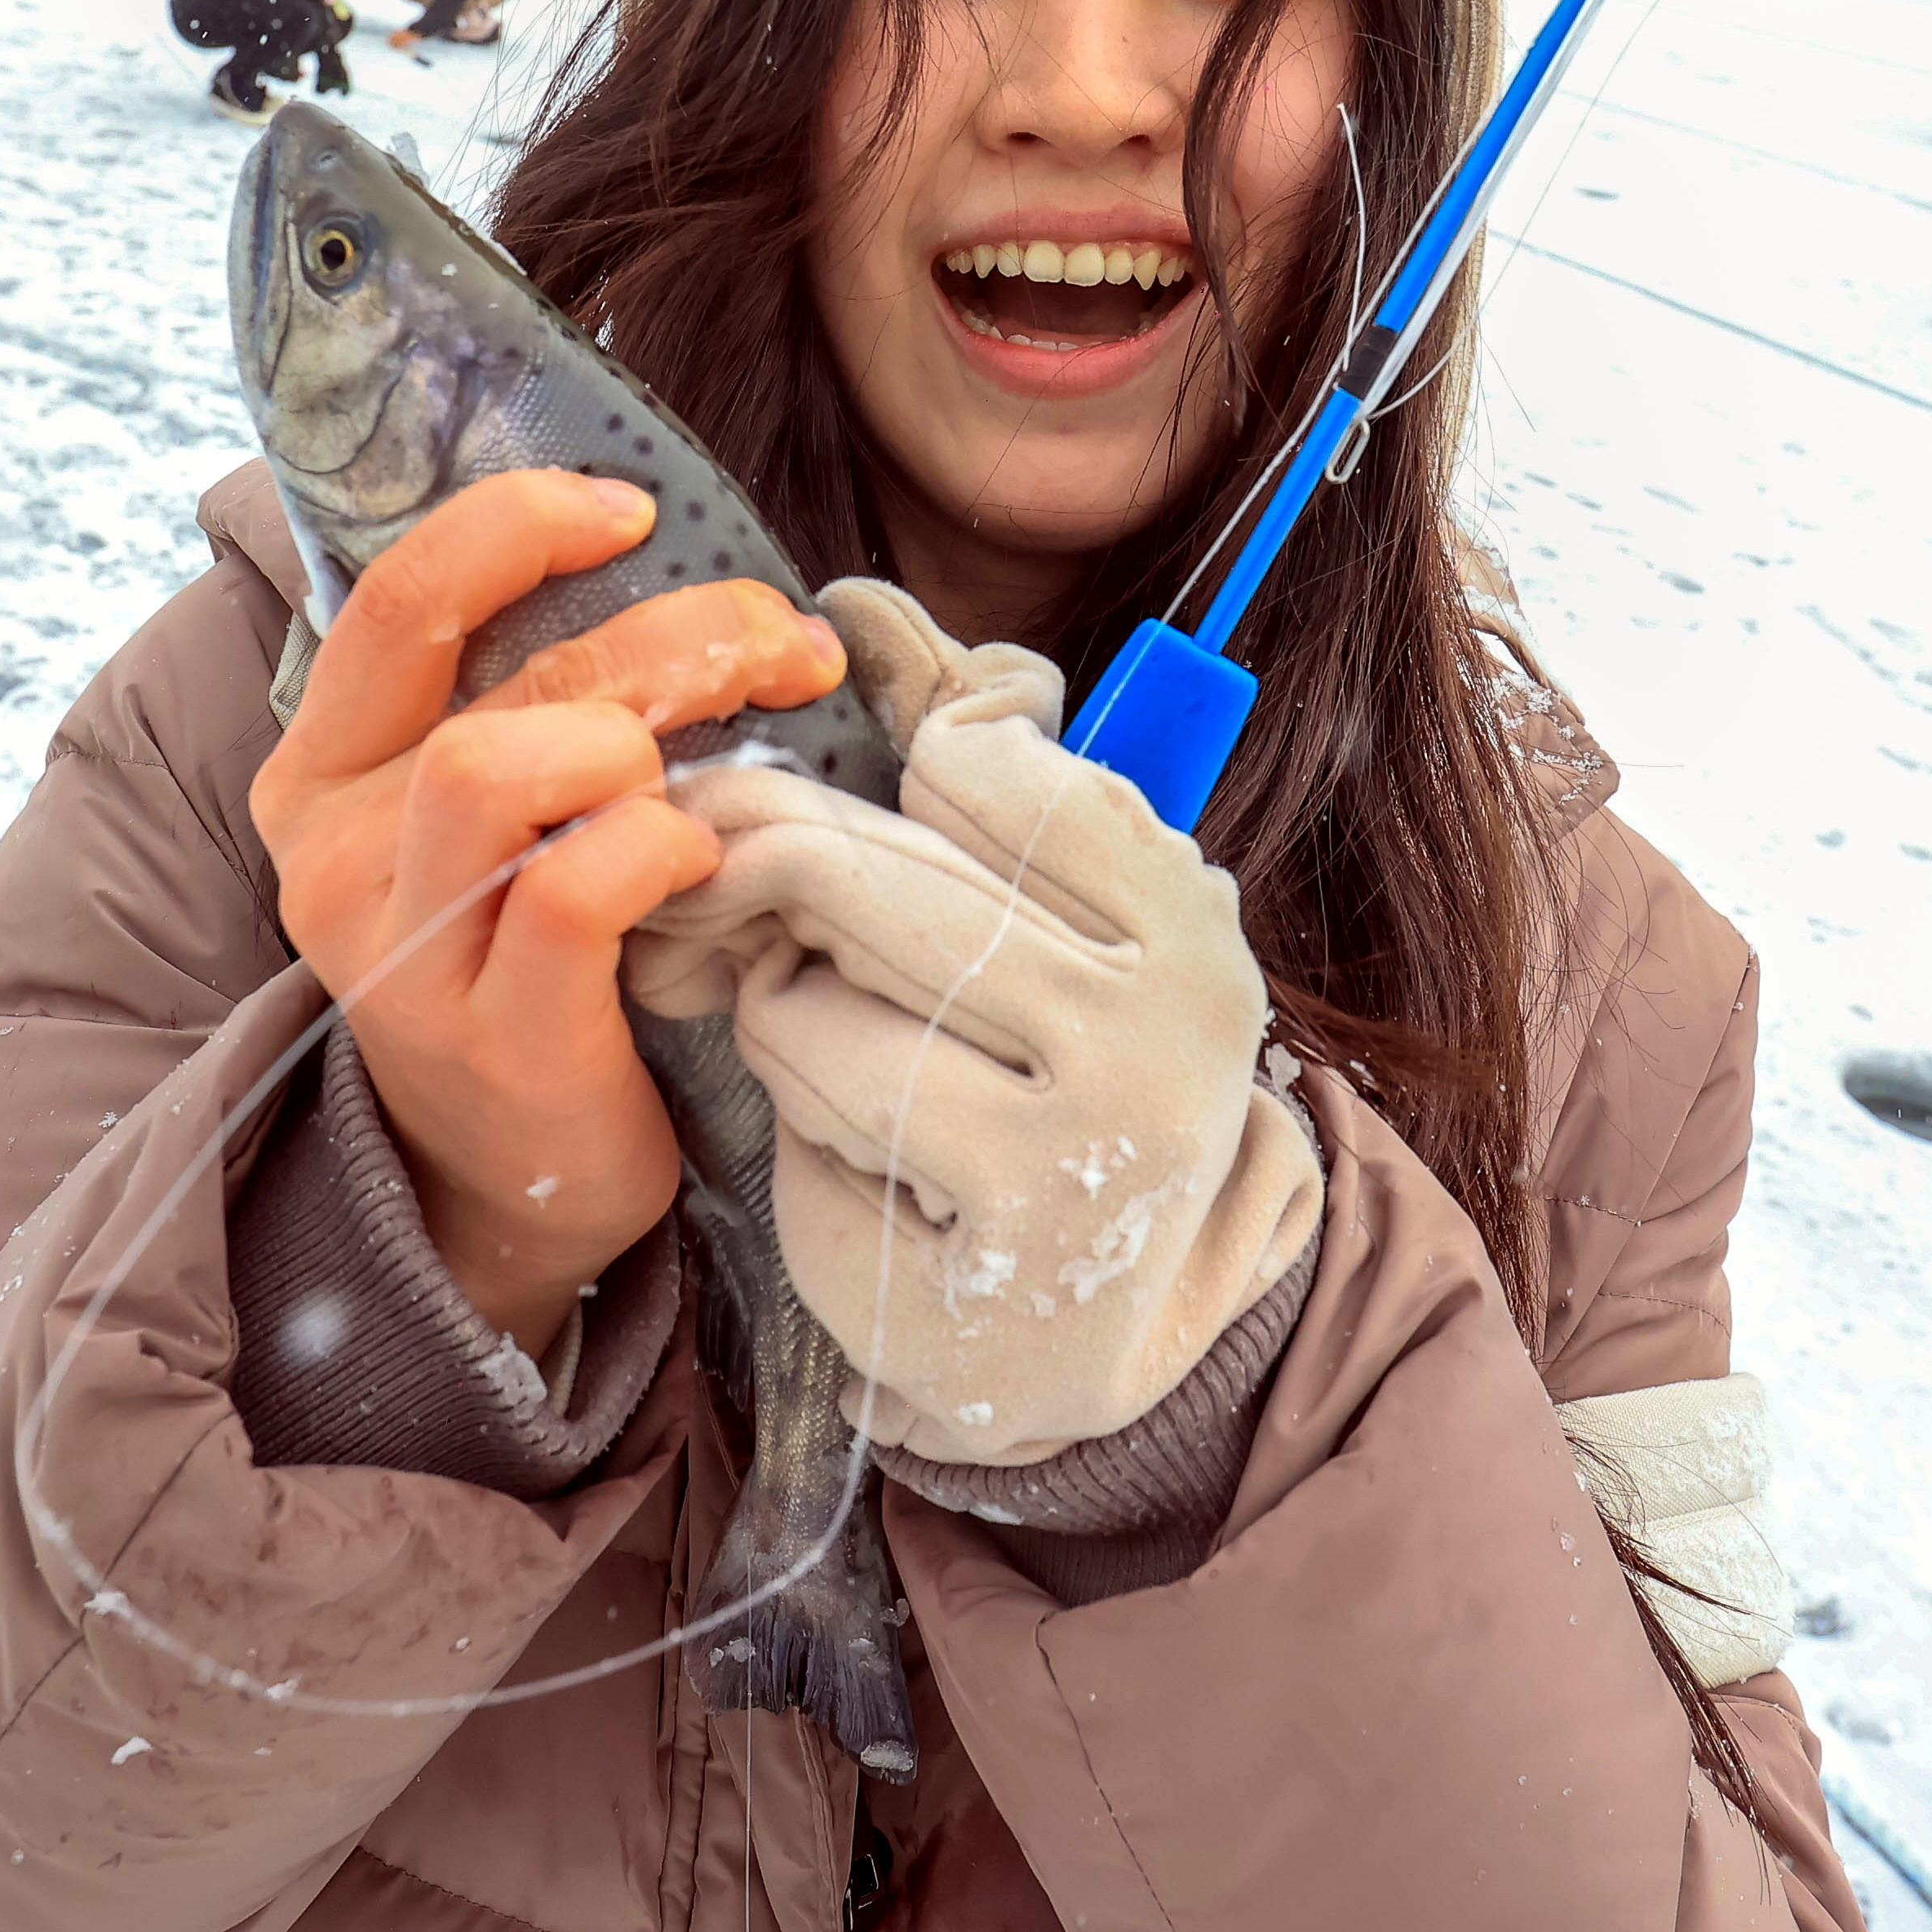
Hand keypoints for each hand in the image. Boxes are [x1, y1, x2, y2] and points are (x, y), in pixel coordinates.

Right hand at [248, 470, 848, 1349]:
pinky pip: (574, 890)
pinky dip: (660, 847)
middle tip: (775, 642)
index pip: (399, 598)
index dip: (518, 523)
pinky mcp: (492, 1035)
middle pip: (491, 677)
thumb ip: (528, 694)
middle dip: (664, 633)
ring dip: (640, 738)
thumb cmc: (527, 958)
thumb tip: (661, 550)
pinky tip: (703, 863)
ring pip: (499, 767)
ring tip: (708, 771)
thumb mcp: (488, 817)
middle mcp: (333, 855)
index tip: (633, 509)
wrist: (507, 1180)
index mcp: (323, 770)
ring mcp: (400, 953)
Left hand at [630, 581, 1324, 1466]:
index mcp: (1190, 925)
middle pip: (864, 870)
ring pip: (808, 990)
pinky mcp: (962, 1247)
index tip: (907, 831)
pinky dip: (796, 1109)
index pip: (984, 765)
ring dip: (785, 1010)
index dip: (906, 785)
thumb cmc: (1055, 1080)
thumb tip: (851, 598)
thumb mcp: (1052, 912)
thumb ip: (971, 751)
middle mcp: (1157, 1033)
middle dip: (779, 881)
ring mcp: (1070, 1149)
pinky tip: (860, 1148)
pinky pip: (800, 1100)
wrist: (1089, 1333)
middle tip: (742, 898)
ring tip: (847, 1049)